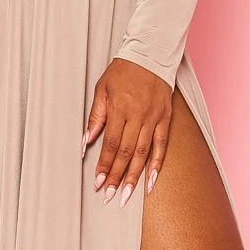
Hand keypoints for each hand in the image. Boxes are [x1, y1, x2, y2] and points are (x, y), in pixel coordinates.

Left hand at [83, 58, 171, 206]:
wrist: (150, 54)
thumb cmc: (123, 71)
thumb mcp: (101, 89)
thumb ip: (95, 117)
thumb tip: (85, 142)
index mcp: (119, 108)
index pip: (110, 144)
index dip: (104, 165)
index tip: (98, 182)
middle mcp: (137, 115)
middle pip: (125, 153)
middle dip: (117, 176)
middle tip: (110, 196)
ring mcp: (153, 118)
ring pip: (143, 153)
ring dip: (134, 177)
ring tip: (127, 195)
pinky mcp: (165, 118)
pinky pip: (162, 145)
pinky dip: (157, 164)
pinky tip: (151, 181)